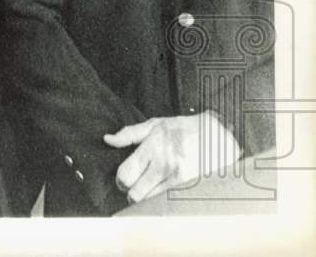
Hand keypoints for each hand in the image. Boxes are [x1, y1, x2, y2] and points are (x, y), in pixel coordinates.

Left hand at [103, 112, 241, 203]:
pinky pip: (167, 202)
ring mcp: (178, 178)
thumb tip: (107, 139)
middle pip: (135, 192)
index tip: (123, 180)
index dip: (120, 181)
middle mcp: (164, 164)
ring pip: (150, 201)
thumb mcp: (154, 124)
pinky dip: (160, 201)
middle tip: (134, 187)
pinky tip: (162, 192)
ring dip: (145, 199)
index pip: (126, 174)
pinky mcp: (191, 187)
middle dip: (130, 192)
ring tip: (148, 189)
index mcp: (152, 147)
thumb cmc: (183, 128)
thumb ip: (128, 134)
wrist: (219, 135)